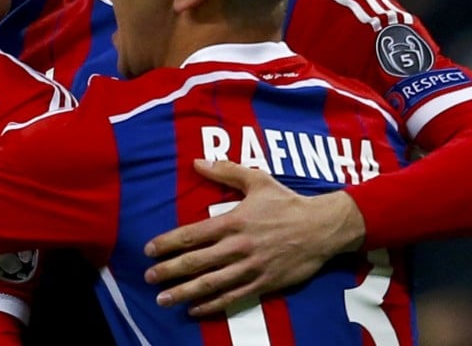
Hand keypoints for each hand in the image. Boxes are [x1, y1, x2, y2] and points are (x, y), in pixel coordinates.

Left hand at [143, 159, 365, 314]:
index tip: (149, 250)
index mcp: (233, 221)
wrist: (322, 228)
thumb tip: (197, 162)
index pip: (192, 235)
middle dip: (169, 271)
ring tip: (163, 299)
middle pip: (197, 262)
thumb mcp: (257, 179)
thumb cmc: (287, 202)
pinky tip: (194, 309)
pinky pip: (233, 297)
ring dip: (184, 292)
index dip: (168, 243)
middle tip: (149, 277)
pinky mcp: (264, 283)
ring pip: (211, 284)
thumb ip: (225, 171)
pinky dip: (212, 305)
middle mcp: (238, 247)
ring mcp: (251, 268)